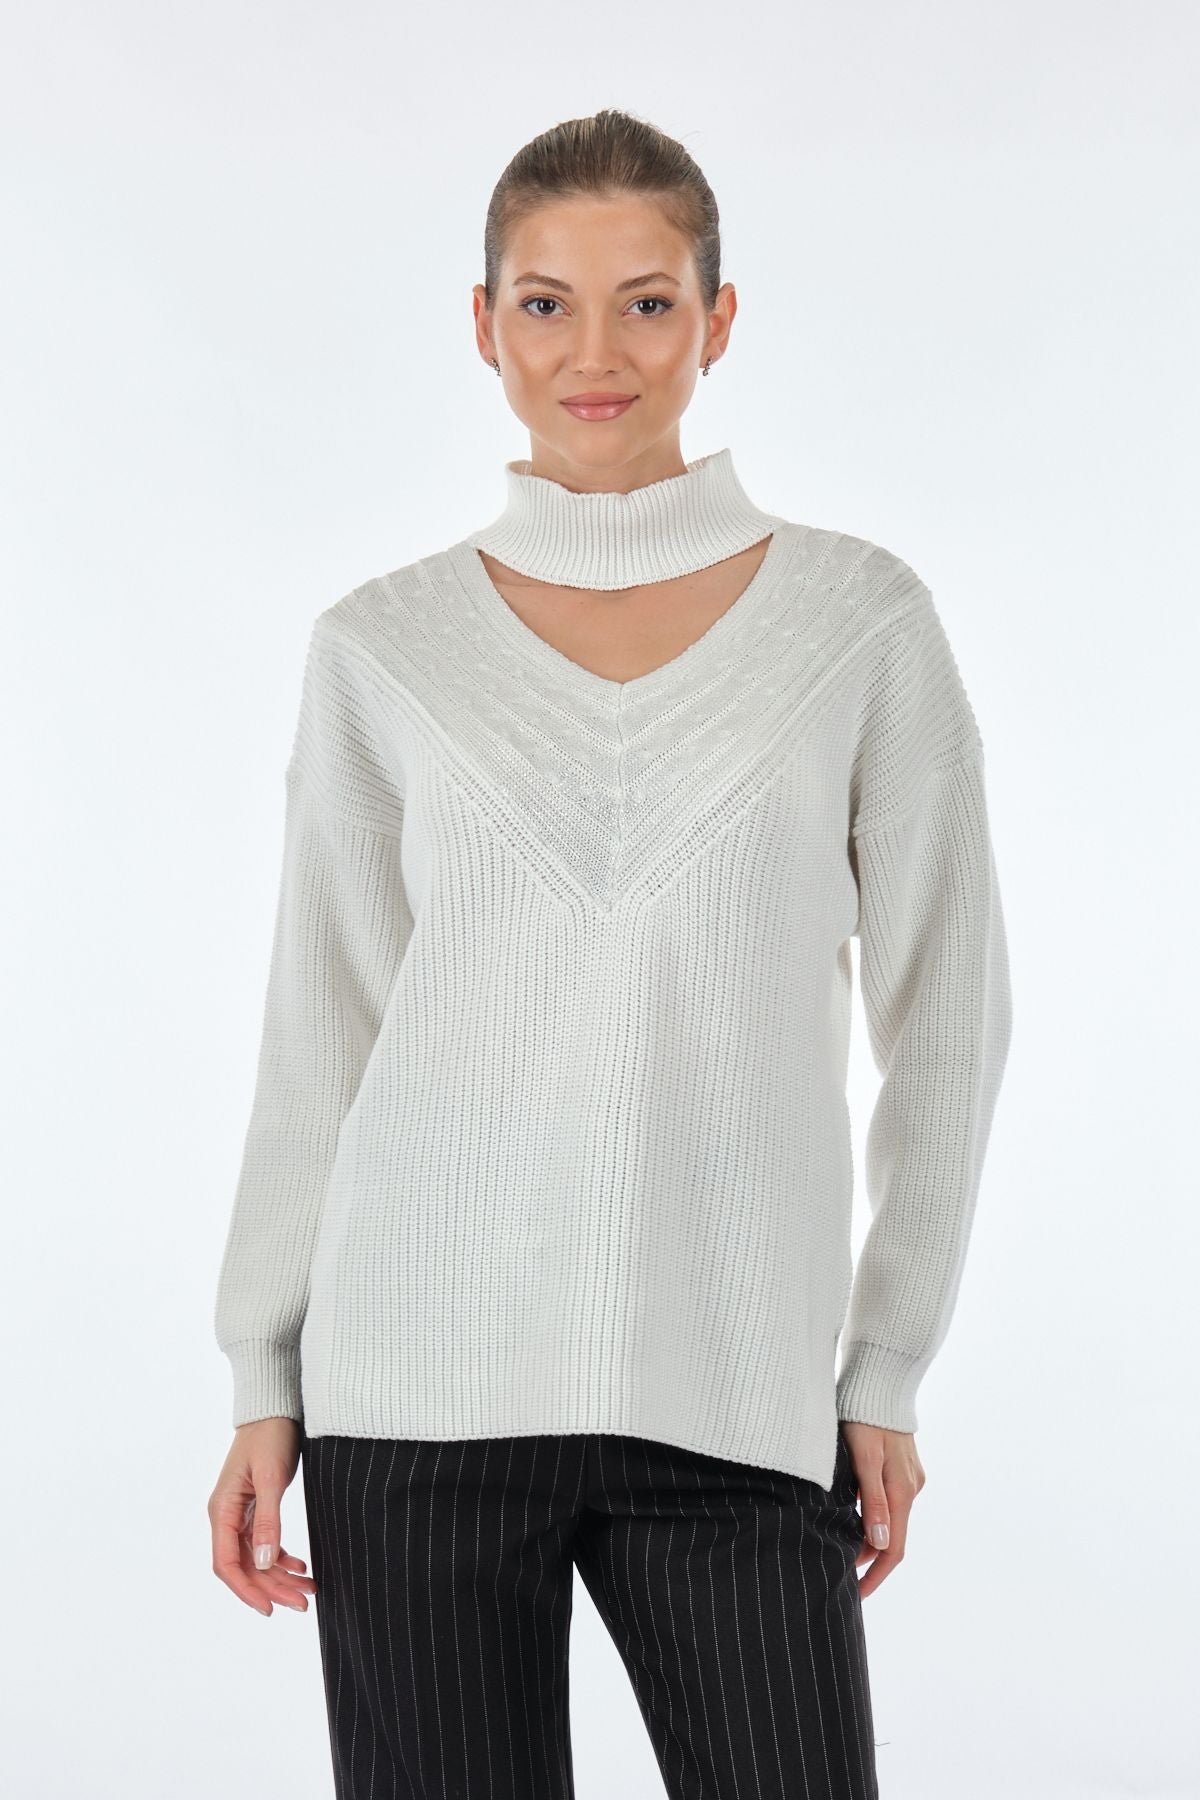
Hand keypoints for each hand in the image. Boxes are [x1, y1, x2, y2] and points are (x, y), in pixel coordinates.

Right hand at [208, 1417, 317, 1616]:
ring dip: (280, 1576)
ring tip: (309, 1590)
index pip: (226, 1564)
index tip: (270, 1609)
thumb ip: (268, 1521)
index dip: (246, 1590)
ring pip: (256, 1558)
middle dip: (272, 1587)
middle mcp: (226, 1516)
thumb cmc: (270, 1436)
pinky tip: (301, 1566)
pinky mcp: (255, 1508)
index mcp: (222, 1510)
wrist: (275, 1408)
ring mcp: (240, 1513)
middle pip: (244, 1566)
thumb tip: (263, 1562)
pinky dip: (281, 1557)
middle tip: (303, 1604)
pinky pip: (263, 1543)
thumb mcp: (272, 1478)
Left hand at [840, 1422, 924, 1598]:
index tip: (856, 1596)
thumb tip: (880, 1545)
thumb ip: (872, 1501)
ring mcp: (908, 1476)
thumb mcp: (863, 1459)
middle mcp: (909, 1488)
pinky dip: (870, 1513)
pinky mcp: (901, 1465)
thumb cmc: (864, 1417)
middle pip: (891, 1537)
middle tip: (838, 1573)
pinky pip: (887, 1499)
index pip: (893, 1550)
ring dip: (866, 1535)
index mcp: (901, 1491)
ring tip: (837, 1546)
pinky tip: (848, 1513)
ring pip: (888, 1518)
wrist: (879, 1379)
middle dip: (868, 1559)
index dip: (875, 1576)